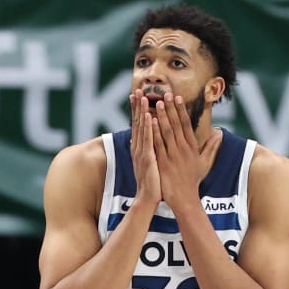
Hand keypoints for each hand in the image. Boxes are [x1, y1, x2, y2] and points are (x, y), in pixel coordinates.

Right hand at [130, 89, 160, 204]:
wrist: (149, 198)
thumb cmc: (153, 181)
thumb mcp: (150, 162)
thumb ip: (150, 149)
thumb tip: (151, 139)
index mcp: (140, 147)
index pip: (139, 125)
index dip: (138, 110)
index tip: (137, 95)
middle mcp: (138, 148)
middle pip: (137, 123)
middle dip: (137, 106)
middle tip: (136, 90)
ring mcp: (142, 152)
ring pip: (142, 128)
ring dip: (142, 112)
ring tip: (142, 97)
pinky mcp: (147, 158)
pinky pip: (148, 140)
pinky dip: (148, 128)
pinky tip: (150, 116)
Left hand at [152, 93, 219, 210]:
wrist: (184, 198)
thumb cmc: (193, 180)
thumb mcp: (205, 162)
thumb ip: (211, 147)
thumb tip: (219, 133)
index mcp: (192, 147)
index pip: (186, 124)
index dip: (181, 110)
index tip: (177, 98)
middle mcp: (183, 149)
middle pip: (176, 125)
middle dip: (171, 109)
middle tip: (166, 94)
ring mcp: (173, 156)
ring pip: (167, 132)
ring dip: (162, 117)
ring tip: (157, 103)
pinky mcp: (163, 163)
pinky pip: (158, 145)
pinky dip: (154, 132)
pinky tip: (149, 122)